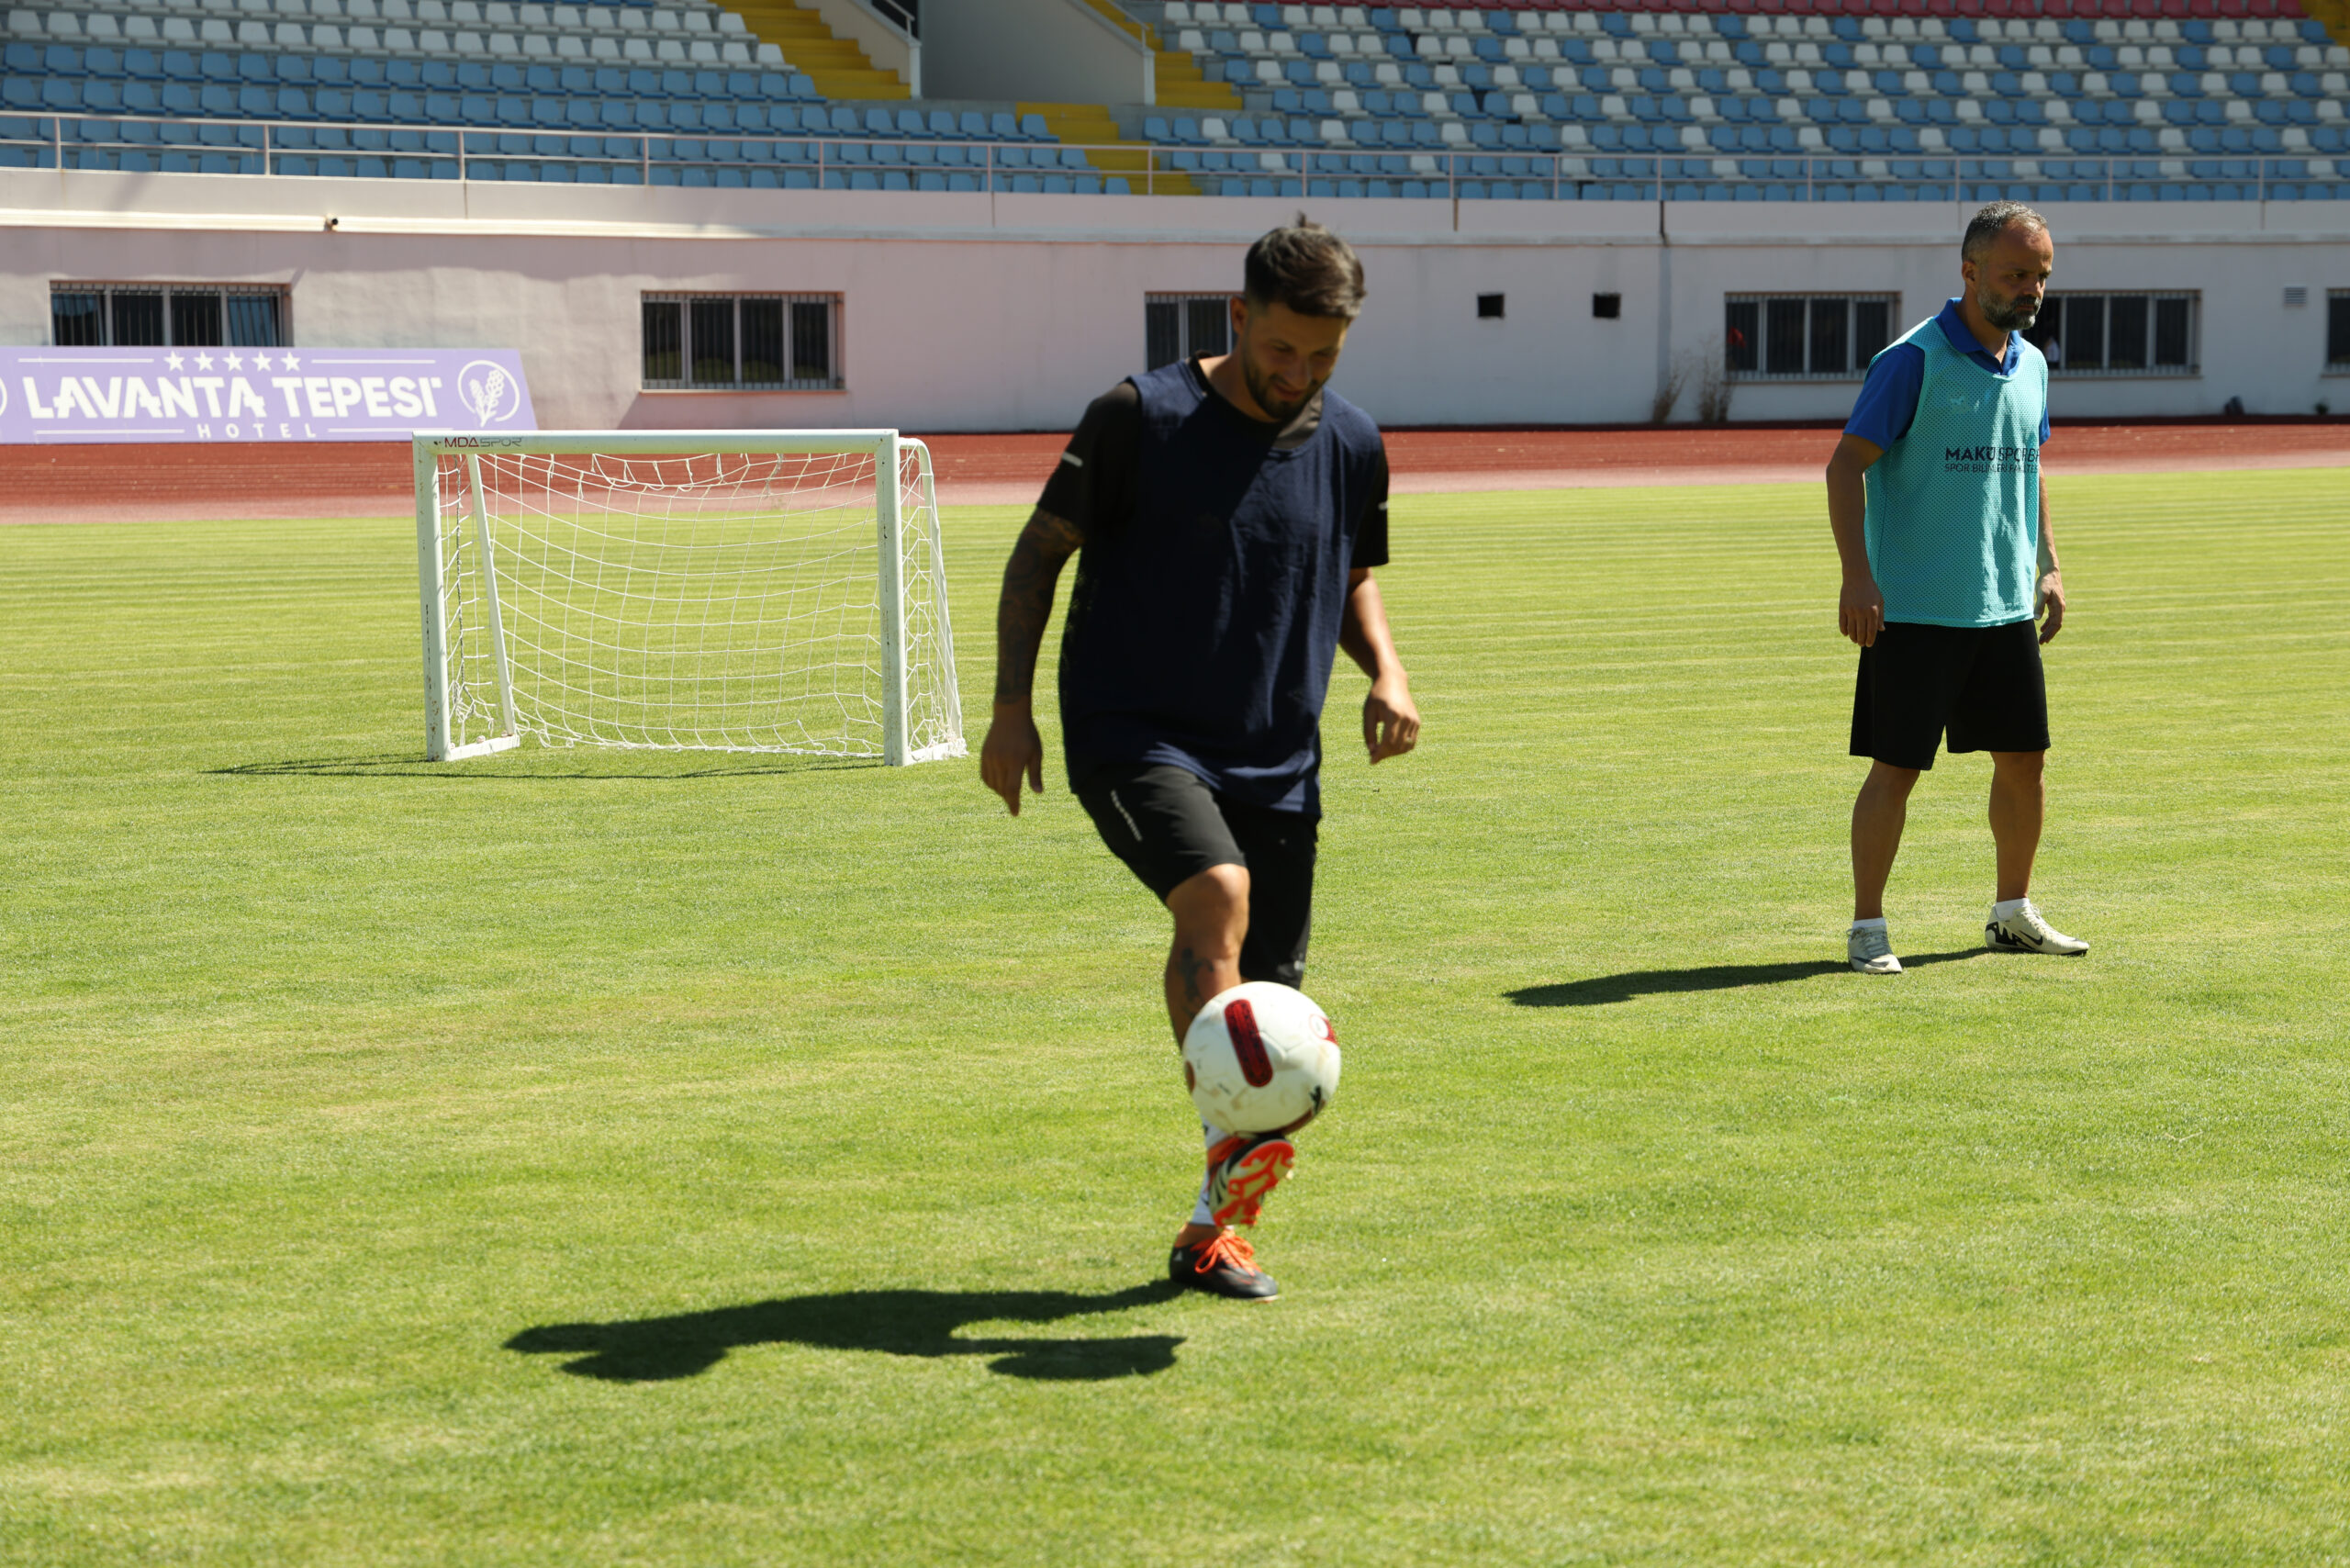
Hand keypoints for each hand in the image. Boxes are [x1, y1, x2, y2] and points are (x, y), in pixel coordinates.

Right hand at [979, 700, 1044, 814]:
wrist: (1010, 715)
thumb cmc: (1028, 734)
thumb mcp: (1036, 753)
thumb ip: (1035, 773)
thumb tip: (1038, 793)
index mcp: (1015, 760)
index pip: (1012, 788)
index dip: (1013, 803)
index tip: (1015, 813)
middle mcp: (1000, 760)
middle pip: (1001, 789)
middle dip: (1008, 799)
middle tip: (1014, 803)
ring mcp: (989, 757)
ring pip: (992, 784)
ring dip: (1000, 792)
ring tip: (1008, 792)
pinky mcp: (983, 755)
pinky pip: (985, 776)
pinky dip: (991, 784)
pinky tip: (998, 784)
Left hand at [1363, 671, 1419, 763]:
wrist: (1393, 681)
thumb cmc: (1377, 697)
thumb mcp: (1368, 713)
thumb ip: (1369, 732)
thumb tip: (1372, 751)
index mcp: (1393, 715)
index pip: (1388, 742)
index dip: (1380, 754)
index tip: (1371, 761)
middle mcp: (1407, 718)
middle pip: (1397, 746)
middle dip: (1385, 755)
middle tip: (1373, 755)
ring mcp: (1414, 720)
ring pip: (1405, 746)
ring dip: (1393, 753)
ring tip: (1381, 749)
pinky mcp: (1417, 722)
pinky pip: (1411, 742)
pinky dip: (1401, 747)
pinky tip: (1390, 746)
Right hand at [1839, 573, 1885, 647]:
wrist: (1857, 577)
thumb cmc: (1870, 589)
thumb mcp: (1879, 601)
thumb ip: (1880, 616)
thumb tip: (1881, 630)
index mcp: (1873, 611)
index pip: (1872, 631)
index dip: (1870, 640)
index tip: (1869, 644)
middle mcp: (1862, 612)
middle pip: (1861, 632)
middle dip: (1861, 641)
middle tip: (1861, 644)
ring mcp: (1851, 610)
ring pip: (1851, 630)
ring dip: (1853, 637)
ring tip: (1854, 640)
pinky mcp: (1843, 608)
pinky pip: (1842, 624)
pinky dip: (1844, 631)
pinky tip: (1846, 634)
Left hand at [2036, 569, 2065, 643]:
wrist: (2051, 572)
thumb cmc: (2046, 582)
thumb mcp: (2042, 593)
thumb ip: (2039, 606)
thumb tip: (2037, 619)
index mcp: (2059, 606)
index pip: (2056, 624)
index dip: (2050, 633)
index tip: (2043, 640)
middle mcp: (2061, 607)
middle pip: (2056, 625)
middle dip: (2049, 634)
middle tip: (2041, 643)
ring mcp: (2059, 606)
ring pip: (2055, 621)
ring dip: (2049, 630)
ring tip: (2042, 638)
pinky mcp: (2055, 603)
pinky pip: (2053, 617)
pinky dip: (2048, 623)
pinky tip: (2042, 628)